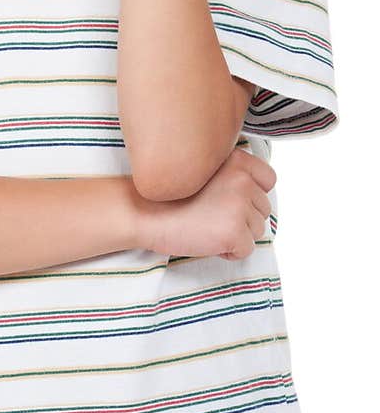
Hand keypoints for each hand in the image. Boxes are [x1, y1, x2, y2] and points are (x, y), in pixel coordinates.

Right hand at [137, 146, 276, 260]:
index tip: (231, 200)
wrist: (143, 211)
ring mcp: (239, 206)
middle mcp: (242, 180)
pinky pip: (246, 250)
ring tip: (207, 227)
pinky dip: (229, 252)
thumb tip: (255, 195)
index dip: (252, 194)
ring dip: (236, 234)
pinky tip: (207, 241)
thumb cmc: (169, 194)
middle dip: (242, 218)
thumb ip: (231, 174)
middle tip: (211, 216)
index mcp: (237, 160)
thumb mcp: (203, 169)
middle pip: (263, 208)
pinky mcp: (233, 232)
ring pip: (257, 230)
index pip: (268, 179)